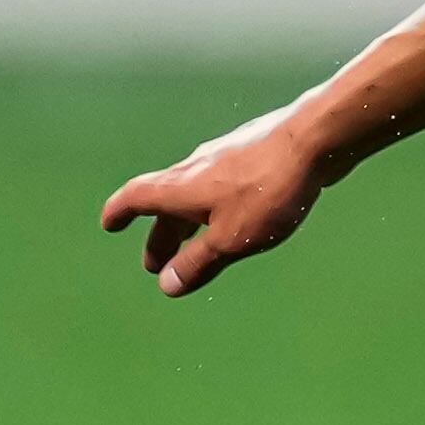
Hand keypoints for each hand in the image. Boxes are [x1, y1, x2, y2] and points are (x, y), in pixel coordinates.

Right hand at [99, 104, 330, 297]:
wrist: (313, 140)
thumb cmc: (269, 191)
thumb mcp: (230, 239)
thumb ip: (198, 262)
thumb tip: (167, 285)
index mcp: (181, 187)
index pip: (136, 197)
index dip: (120, 211)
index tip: (110, 223)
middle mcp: (196, 167)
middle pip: (166, 202)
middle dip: (159, 235)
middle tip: (157, 263)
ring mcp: (225, 157)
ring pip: (195, 192)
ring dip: (187, 220)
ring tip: (193, 243)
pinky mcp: (253, 154)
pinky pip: (221, 184)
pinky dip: (214, 206)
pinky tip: (232, 213)